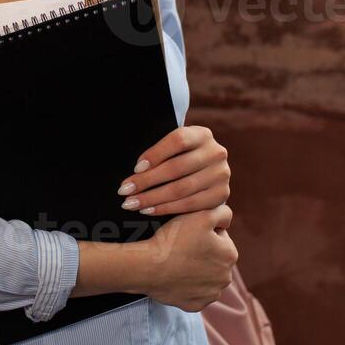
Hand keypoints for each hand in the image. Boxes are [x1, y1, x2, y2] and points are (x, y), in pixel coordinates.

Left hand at [116, 125, 230, 215]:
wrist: (205, 173)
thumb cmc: (178, 157)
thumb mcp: (173, 148)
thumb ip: (159, 152)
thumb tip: (136, 170)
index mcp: (202, 134)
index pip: (178, 141)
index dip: (155, 154)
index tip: (135, 168)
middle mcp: (216, 153)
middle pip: (176, 168)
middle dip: (146, 181)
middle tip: (123, 190)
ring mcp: (221, 175)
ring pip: (181, 189)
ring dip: (152, 198)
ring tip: (131, 203)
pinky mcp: (221, 195)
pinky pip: (190, 205)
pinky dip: (166, 209)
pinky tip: (148, 210)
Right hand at [140, 204, 237, 311]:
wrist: (148, 267)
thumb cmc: (174, 239)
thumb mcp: (201, 215)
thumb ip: (222, 213)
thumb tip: (227, 219)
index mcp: (230, 255)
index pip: (220, 239)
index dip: (204, 233)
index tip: (189, 234)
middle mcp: (226, 278)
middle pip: (214, 259)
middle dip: (203, 253)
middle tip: (182, 247)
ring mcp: (210, 294)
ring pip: (206, 278)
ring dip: (196, 271)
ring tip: (178, 262)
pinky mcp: (196, 305)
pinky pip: (194, 293)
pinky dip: (187, 286)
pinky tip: (176, 277)